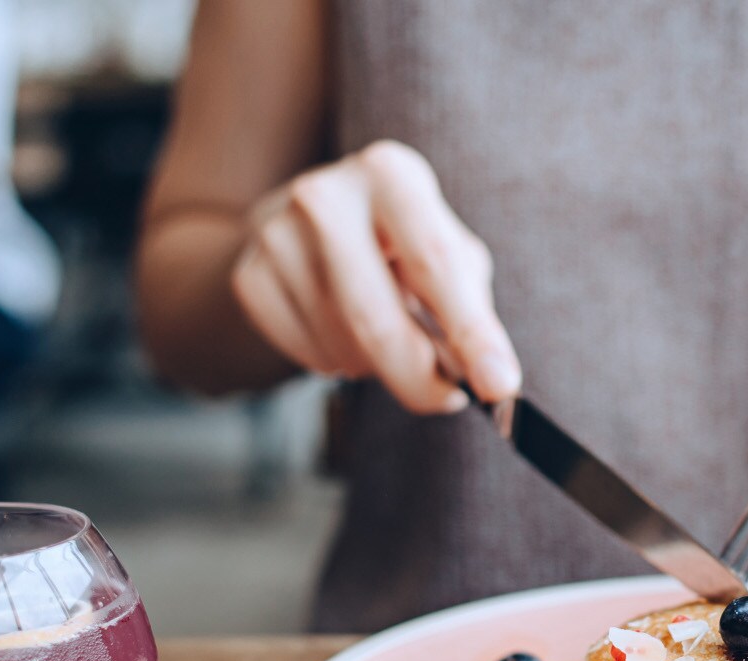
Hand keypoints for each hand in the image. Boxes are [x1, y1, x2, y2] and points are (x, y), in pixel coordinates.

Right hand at [230, 139, 520, 411]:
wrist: (305, 228)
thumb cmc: (398, 245)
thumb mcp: (445, 253)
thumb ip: (469, 310)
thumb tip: (490, 379)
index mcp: (390, 174)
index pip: (435, 265)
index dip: (471, 333)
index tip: (499, 386)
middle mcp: (325, 195)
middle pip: (376, 319)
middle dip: (419, 378)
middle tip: (447, 399)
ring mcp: (276, 235)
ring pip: (343, 346)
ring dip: (378, 366)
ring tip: (385, 335)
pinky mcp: (249, 276)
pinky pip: (308, 356)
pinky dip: (338, 363)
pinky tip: (343, 333)